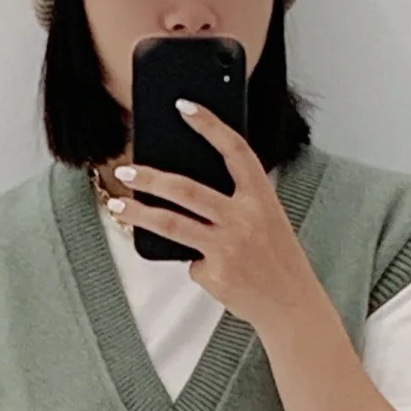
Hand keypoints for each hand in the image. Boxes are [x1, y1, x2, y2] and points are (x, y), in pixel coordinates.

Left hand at [111, 102, 328, 332]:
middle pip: (187, 190)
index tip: (184, 106)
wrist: (292, 304)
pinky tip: (211, 270)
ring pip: (172, 224)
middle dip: (151, 178)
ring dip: (139, 213)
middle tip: (126, 171)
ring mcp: (228, 246)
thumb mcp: (266, 220)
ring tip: (118, 207)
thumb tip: (184, 193)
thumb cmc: (276, 258)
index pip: (235, 150)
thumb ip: (235, 203)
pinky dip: (194, 263)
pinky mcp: (215, 272)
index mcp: (262, 197)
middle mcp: (245, 218)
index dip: (209, 125)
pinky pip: (189, 261)